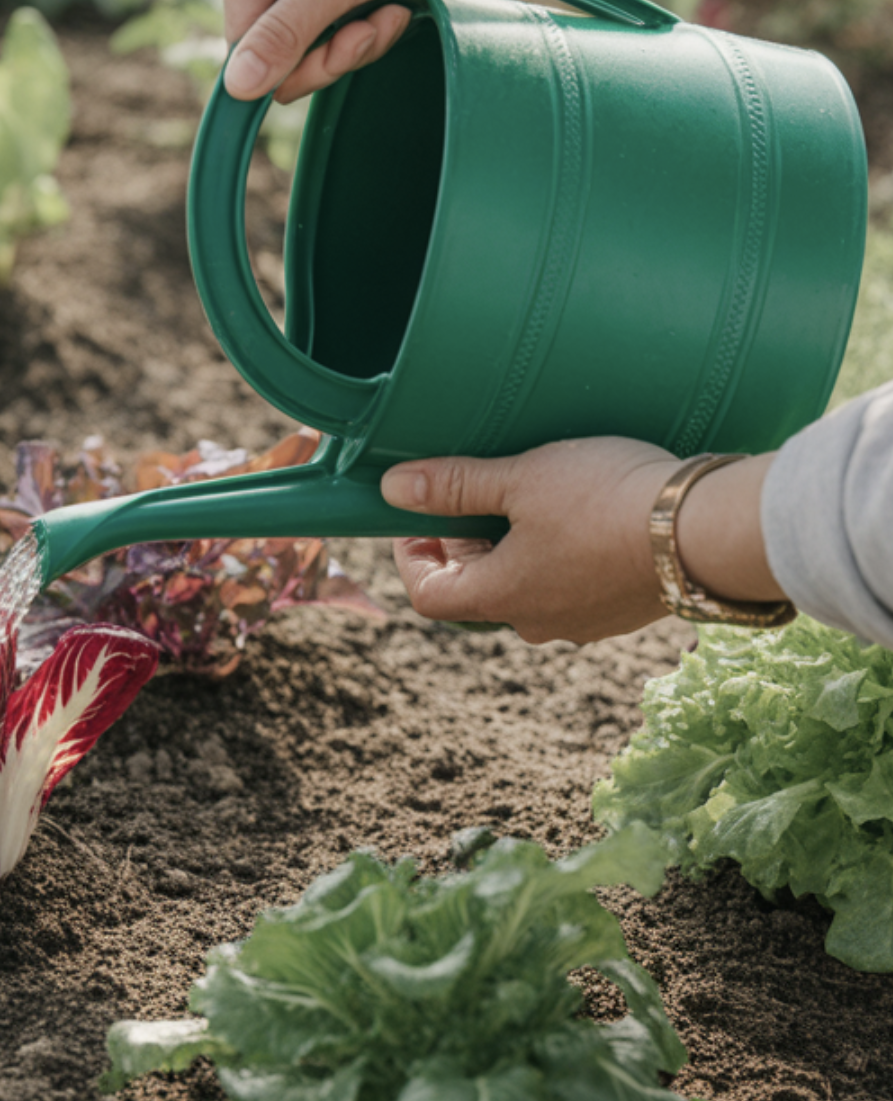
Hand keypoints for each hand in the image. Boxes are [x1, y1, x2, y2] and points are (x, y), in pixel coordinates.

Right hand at [217, 0, 639, 103]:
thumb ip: (285, 35)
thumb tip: (236, 89)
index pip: (244, 39)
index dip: (290, 63)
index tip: (345, 50)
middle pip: (279, 49)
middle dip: (331, 50)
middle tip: (371, 29)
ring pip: (312, 46)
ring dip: (357, 42)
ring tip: (390, 11)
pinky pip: (337, 30)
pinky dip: (369, 29)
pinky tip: (396, 6)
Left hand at [381, 440, 786, 643]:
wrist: (708, 530)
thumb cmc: (605, 500)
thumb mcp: (521, 478)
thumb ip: (454, 485)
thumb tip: (391, 488)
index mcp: (502, 597)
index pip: (428, 596)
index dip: (411, 557)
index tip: (416, 517)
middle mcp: (539, 622)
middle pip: (475, 590)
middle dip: (463, 543)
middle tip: (472, 493)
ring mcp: (584, 621)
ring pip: (525, 586)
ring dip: (511, 546)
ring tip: (526, 494)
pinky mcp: (623, 609)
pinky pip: (570, 586)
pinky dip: (555, 554)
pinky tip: (577, 511)